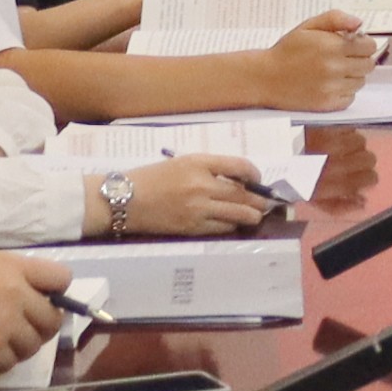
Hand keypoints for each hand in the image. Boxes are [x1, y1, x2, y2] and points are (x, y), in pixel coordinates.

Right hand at [0, 251, 68, 371]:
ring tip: (0, 343)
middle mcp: (16, 294)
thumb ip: (9, 276)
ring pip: (34, 345)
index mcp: (13, 267)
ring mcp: (5, 323)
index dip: (58, 293)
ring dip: (21, 348)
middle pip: (53, 319)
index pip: (62, 278)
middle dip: (41, 328)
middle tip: (23, 330)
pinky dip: (0, 362)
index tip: (45, 302)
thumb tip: (34, 295)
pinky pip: (10, 362)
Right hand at [127, 154, 280, 235]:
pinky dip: (232, 225)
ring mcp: (198, 208)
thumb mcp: (180, 162)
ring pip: (239, 214)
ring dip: (252, 215)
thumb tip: (237, 178)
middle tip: (266, 203)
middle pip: (244, 194)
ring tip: (256, 215)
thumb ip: (209, 168)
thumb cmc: (151, 178)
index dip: (255, 174)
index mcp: (198, 163)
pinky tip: (234, 223)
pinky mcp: (193, 227)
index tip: (258, 179)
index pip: (239, 166)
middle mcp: (201, 184)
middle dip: (260, 200)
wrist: (124, 200)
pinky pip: (223, 228)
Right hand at [254, 17, 382, 112]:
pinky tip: (330, 84)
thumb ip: (335, 19)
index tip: (355, 44)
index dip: (364, 44)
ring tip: (335, 71)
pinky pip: (350, 98)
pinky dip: (344, 91)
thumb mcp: (308, 26)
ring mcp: (332, 88)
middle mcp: (335, 68)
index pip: (368, 46)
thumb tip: (359, 23)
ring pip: (361, 82)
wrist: (265, 77)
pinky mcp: (328, 104)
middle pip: (368, 65)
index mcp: (332, 46)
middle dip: (360, 59)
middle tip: (345, 58)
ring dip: (353, 76)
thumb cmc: (287, 50)